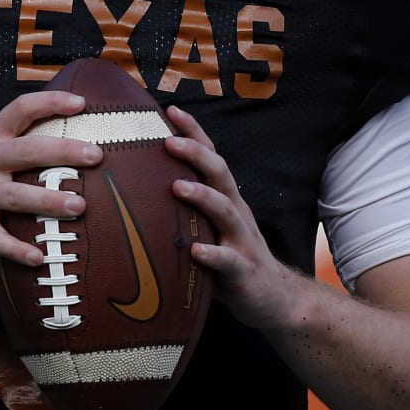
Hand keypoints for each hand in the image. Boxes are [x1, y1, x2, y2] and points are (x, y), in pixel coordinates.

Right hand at [0, 90, 101, 266]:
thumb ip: (13, 143)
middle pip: (26, 151)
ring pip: (16, 196)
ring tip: (79, 206)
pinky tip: (40, 257)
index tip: (80, 103)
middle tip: (96, 155)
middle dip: (63, 152)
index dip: (50, 102)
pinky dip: (18, 249)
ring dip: (49, 201)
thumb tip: (67, 136)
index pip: (19, 110)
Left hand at [164, 105, 305, 330]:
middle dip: (195, 153)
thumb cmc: (230, 260)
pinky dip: (211, 254)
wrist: (276, 299)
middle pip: (219, 173)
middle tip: (168, 140)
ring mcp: (241, 240)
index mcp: (225, 200)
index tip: (170, 110)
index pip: (210, 157)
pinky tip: (195, 251)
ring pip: (224, 210)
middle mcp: (235, 213)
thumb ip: (182, 213)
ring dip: (202, 196)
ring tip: (177, 187)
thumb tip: (133, 196)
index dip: (194, 132)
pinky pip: (227, 260)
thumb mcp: (208, 230)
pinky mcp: (243, 271)